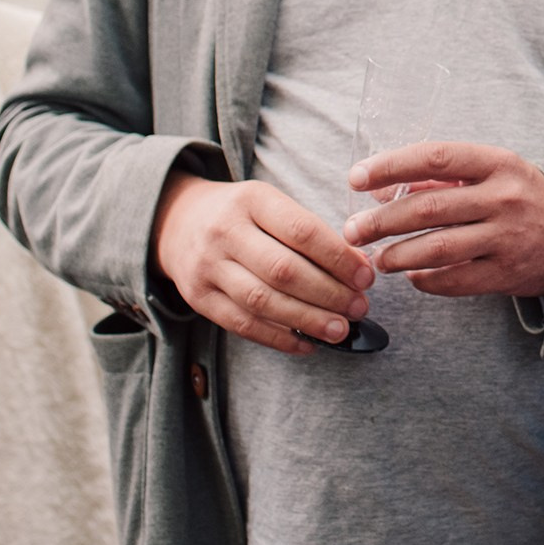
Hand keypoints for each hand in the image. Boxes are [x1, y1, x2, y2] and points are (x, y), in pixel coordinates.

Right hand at [151, 173, 372, 355]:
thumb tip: (357, 267)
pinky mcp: (198, 298)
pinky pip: (242, 324)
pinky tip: (307, 344)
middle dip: (328, 293)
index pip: (302, 231)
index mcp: (252, 200)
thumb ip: (309, 231)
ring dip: (307, 320)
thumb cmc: (241, 213)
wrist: (176, 220)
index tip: (366, 277)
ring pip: (263, 301)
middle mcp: (226, 232)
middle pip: (284, 270)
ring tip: (339, 330)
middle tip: (359, 308)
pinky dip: (278, 339)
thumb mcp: (270, 204)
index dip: (339, 257)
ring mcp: (208, 267)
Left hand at [343, 142, 543, 298]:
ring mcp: (507, 237)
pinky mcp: (507, 273)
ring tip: (377, 258)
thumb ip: (439, 180)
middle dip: (381, 221)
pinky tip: (411, 275)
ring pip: (437, 248)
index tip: (356, 177)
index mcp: (497, 163)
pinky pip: (454, 280)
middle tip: (353, 230)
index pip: (435, 158)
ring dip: (397, 255)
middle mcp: (504, 198)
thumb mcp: (490, 175)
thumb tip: (379, 190)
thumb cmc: (518, 197)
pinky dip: (425, 279)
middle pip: (428, 208)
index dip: (391, 166)